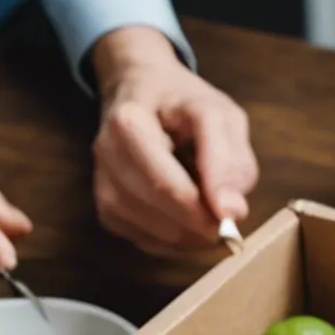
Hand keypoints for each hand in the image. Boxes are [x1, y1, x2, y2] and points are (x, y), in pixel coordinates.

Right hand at [91, 25, 256, 252]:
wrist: (141, 92)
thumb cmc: (184, 103)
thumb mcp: (219, 115)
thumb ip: (229, 159)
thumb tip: (231, 212)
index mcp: (128, 122)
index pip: (164, 179)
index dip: (200, 207)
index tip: (232, 219)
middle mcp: (106, 153)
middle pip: (152, 205)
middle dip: (195, 224)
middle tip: (227, 228)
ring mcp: (101, 181)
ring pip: (143, 229)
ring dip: (185, 236)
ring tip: (210, 222)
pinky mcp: (105, 207)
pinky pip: (140, 239)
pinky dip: (171, 242)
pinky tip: (188, 225)